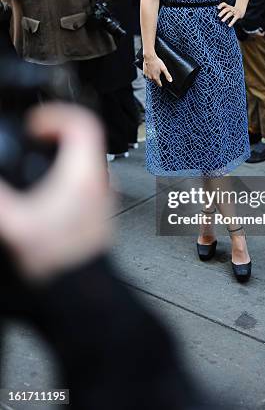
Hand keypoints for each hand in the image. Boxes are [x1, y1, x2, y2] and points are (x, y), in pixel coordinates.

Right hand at [0, 104, 112, 279]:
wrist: (80, 294)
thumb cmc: (57, 263)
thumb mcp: (15, 224)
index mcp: (84, 177)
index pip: (83, 123)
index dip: (55, 115)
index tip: (34, 126)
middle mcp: (100, 182)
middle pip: (84, 137)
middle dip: (55, 131)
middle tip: (32, 138)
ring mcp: (104, 196)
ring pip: (88, 157)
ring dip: (63, 151)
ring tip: (37, 159)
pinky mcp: (100, 209)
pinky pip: (88, 177)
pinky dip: (68, 171)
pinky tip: (48, 189)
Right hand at [143, 54, 171, 87]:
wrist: (149, 57)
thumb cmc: (157, 62)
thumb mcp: (164, 68)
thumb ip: (167, 75)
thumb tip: (170, 81)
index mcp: (156, 77)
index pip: (158, 84)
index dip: (160, 84)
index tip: (161, 85)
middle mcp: (150, 77)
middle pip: (154, 82)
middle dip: (156, 80)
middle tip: (158, 77)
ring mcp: (146, 75)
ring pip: (150, 79)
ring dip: (152, 77)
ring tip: (154, 73)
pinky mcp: (144, 72)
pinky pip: (147, 75)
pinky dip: (149, 74)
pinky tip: (150, 71)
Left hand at [217, 2, 244, 26]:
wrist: (242, 10)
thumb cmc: (233, 11)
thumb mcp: (229, 9)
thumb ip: (224, 11)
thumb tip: (216, 16)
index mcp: (228, 7)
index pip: (224, 4)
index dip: (221, 5)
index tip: (218, 8)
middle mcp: (231, 9)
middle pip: (226, 9)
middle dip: (222, 12)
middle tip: (218, 16)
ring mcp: (235, 12)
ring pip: (229, 14)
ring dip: (226, 17)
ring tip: (222, 21)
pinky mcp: (238, 15)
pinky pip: (235, 18)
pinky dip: (232, 22)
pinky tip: (229, 25)